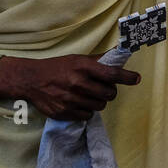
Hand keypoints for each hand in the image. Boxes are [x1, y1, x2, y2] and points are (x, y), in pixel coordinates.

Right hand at [0, 54, 140, 120]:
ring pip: (99, 106)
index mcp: (83, 67)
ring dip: (98, 102)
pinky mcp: (64, 112)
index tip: (136, 78)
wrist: (31, 80)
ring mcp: (71, 99)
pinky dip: (87, 110)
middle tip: (105, 89)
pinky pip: (87, 115)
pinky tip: (80, 103)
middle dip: (110, 92)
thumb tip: (120, 52)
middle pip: (109, 94)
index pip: (111, 73)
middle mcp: (78, 83)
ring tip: (89, 95)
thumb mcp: (78, 59)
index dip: (127, 77)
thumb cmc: (58, 67)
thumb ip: (99, 60)